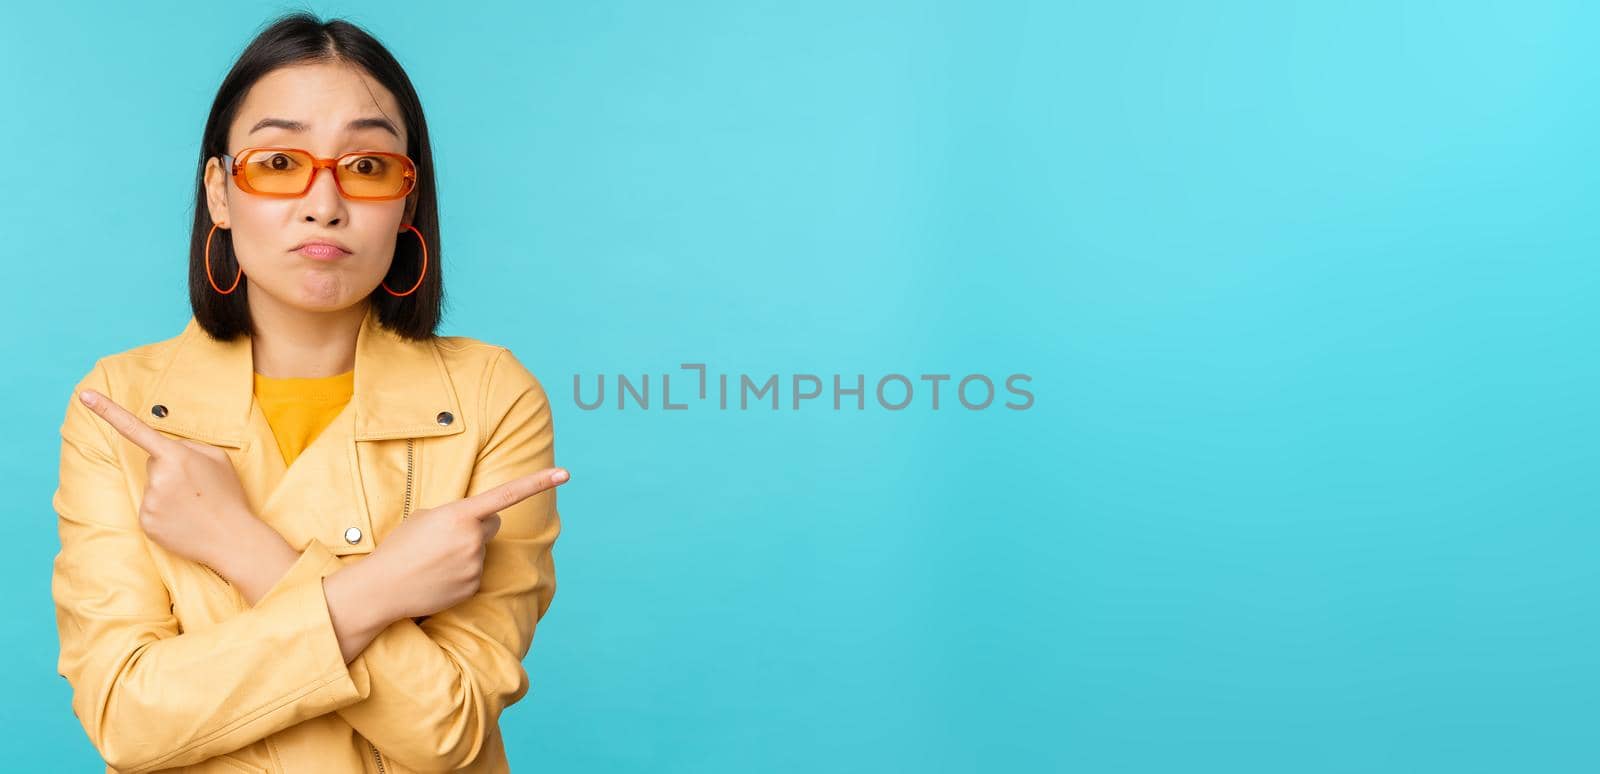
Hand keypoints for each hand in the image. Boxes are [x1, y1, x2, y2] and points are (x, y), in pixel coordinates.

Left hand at [78, 389, 257, 569]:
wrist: (232, 539)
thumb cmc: (227, 496)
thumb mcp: (218, 459)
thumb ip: (189, 446)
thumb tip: (166, 449)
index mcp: (176, 455)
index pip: (135, 428)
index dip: (107, 410)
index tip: (84, 395)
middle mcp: (157, 476)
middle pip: (154, 464)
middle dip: (171, 471)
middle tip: (197, 488)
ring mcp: (149, 501)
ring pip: (151, 487)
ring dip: (168, 493)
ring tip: (194, 506)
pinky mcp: (145, 522)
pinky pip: (149, 509)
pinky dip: (164, 513)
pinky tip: (183, 520)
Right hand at [367, 467, 569, 619]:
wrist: (381, 588)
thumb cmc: (400, 547)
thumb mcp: (424, 518)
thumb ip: (455, 514)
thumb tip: (475, 523)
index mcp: (460, 514)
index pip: (507, 494)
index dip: (538, 482)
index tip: (565, 473)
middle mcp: (473, 539)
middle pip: (494, 524)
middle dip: (478, 527)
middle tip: (447, 537)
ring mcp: (476, 565)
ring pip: (482, 550)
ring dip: (465, 551)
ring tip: (434, 561)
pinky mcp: (473, 587)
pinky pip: (476, 573)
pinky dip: (461, 573)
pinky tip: (438, 577)